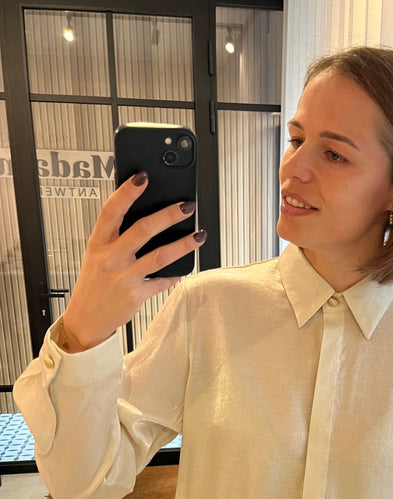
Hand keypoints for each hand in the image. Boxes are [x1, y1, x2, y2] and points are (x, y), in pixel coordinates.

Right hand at [62, 172, 205, 348]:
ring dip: (183, 244)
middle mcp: (111, 258)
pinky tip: (186, 267)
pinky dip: (176, 274)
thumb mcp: (96, 255)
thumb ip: (115, 237)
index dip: (127, 192)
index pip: (111, 211)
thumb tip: (142, 216)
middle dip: (168, 215)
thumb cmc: (93, 284)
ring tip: (199, 235)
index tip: (142, 178)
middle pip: (143, 230)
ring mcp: (125, 277)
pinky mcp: (137, 295)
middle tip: (186, 206)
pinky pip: (162, 281)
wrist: (85, 319)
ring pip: (160, 256)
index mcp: (98, 243)